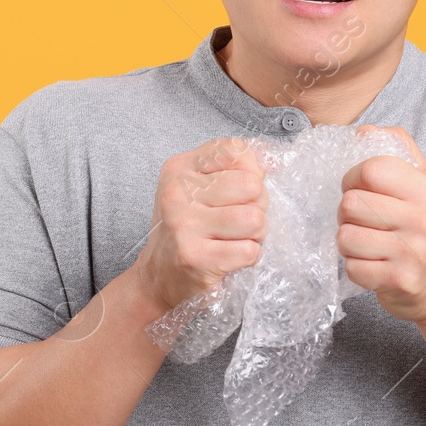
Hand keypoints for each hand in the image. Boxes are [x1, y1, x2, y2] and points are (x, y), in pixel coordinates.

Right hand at [135, 136, 268, 311]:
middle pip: (252, 185)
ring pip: (254, 219)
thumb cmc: (187, 228)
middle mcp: (177, 192)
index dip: (250, 172)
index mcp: (180, 168)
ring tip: (236, 239)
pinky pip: (249, 251)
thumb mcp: (197, 188)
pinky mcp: (195, 257)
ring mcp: (184, 225)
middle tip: (239, 221)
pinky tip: (230, 257)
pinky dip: (248, 256)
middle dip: (257, 206)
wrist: (158, 275)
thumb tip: (267, 166)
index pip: (236, 150)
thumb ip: (232, 169)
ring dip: (255, 234)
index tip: (237, 191)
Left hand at [337, 126, 425, 323]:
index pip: (371, 169)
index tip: (358, 187)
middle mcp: (423, 220)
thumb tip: (363, 131)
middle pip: (351, 203)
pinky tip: (373, 263)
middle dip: (347, 211)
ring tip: (366, 241)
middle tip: (361, 218)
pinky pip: (352, 267)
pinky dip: (356, 266)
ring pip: (345, 236)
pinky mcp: (398, 280)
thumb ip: (401, 151)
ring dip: (348, 240)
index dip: (353, 176)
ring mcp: (411, 253)